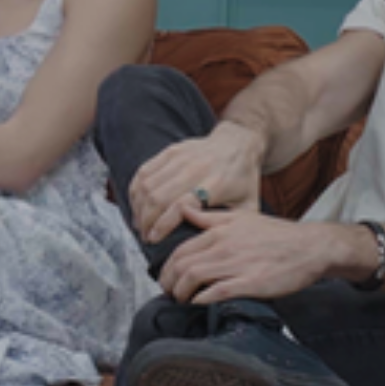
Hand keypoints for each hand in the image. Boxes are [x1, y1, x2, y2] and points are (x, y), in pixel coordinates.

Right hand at [130, 121, 262, 242]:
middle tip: (145, 237)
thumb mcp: (249, 204)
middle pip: (158, 197)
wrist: (238, 142)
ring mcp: (180, 157)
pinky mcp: (170, 151)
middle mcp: (195, 169)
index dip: (163, 225)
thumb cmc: (243, 179)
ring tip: (139, 224)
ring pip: (147, 185)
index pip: (179, 206)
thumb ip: (230, 225)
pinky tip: (137, 206)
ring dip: (139, 208)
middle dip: (147, 220)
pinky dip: (135, 191)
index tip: (153, 240)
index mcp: (216, 184)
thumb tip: (207, 244)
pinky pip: (144, 172)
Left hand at [160, 207, 331, 303]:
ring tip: (181, 301)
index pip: (179, 251)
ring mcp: (236, 265)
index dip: (167, 268)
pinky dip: (201, 300)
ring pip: (193, 279)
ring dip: (181, 293)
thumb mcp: (240, 217)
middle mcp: (222, 247)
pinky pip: (216, 292)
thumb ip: (209, 217)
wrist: (312, 247)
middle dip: (169, 283)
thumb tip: (183, 210)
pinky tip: (199, 304)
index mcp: (217, 232)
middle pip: (181, 266)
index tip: (167, 278)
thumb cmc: (277, 233)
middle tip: (170, 293)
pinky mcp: (250, 283)